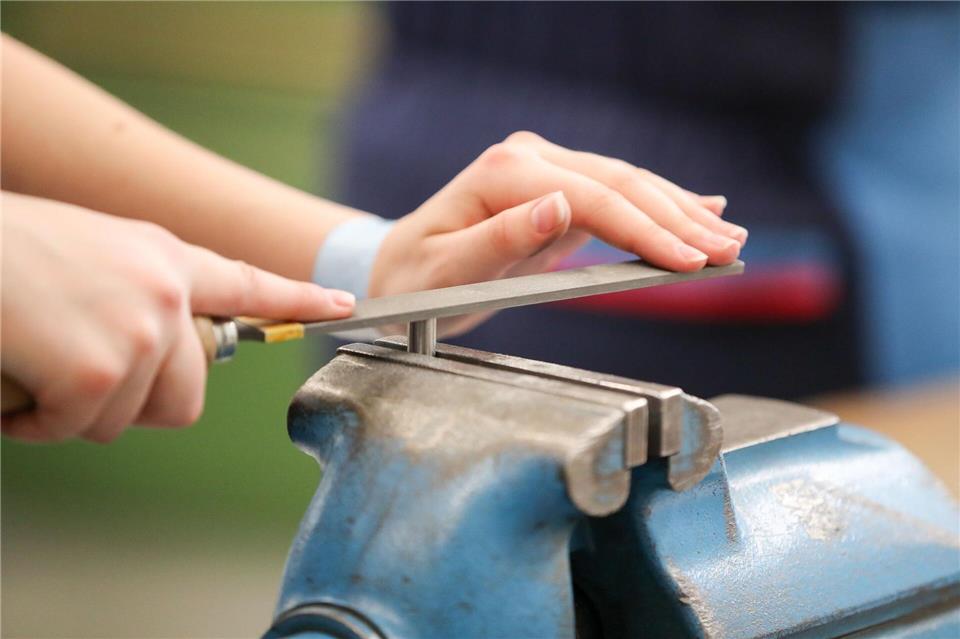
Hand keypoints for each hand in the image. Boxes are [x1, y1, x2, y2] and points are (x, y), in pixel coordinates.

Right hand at [1, 193, 354, 442]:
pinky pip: (75, 429)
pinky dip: (35, 420)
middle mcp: (166, 292)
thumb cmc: (7, 250)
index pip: (247, 282)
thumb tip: (158, 347)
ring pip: (122, 419)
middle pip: (186, 396)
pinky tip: (15, 379)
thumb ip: (141, 291)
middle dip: (132, 404)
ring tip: (35, 360)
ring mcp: (139, 331)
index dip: (297, 297)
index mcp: (164, 257)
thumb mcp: (94, 252)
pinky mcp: (100, 371)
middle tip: (79, 379)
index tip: (342, 303)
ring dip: (69, 408)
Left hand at [370, 131, 746, 333]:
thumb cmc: (415, 281)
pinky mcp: (556, 191)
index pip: (593, 198)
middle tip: (728, 250)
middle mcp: (528, 162)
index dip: (645, 230)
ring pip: (626, 185)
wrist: (400, 272)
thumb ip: (497, 239)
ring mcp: (545, 171)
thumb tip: (558, 206)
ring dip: (680, 211)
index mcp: (504, 175)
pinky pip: (616, 196)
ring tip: (727, 237)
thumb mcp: (445, 272)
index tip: (688, 260)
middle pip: (619, 184)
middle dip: (678, 219)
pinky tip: (701, 206)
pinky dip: (660, 204)